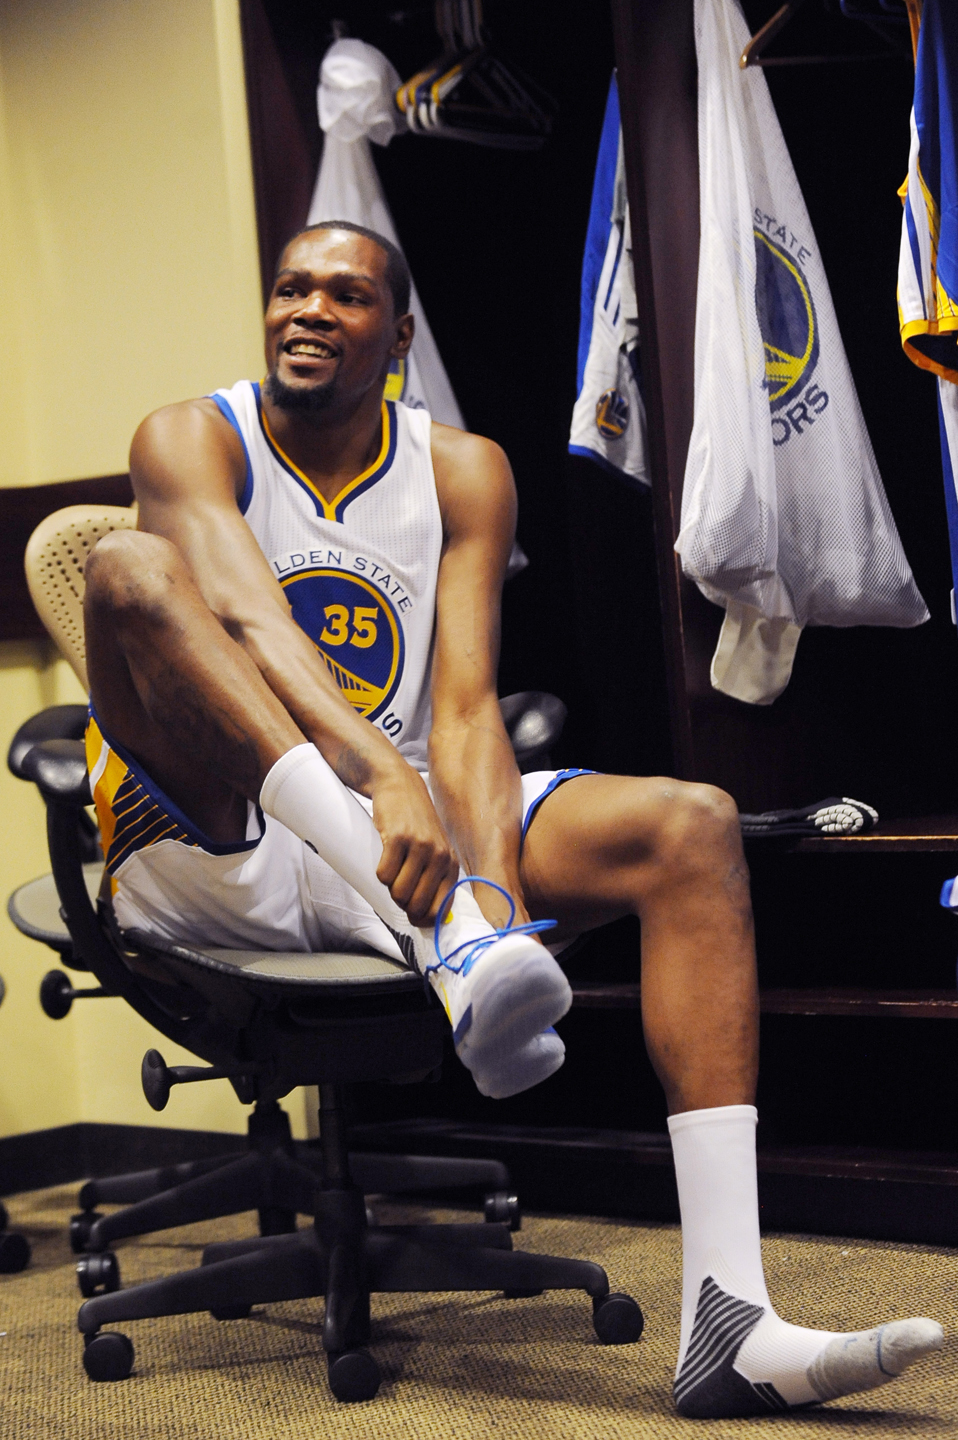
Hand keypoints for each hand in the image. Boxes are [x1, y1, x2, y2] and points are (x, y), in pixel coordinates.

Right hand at [371, 766, 459, 926]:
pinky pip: (383, 875)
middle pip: (416, 904)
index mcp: (451, 865)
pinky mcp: (399, 838)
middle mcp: (440, 857)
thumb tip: (427, 919)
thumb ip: (435, 879)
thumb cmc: (416, 823)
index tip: (411, 917)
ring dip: (389, 888)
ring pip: (398, 892)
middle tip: (396, 890)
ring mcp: (420, 846)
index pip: (440, 909)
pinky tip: (384, 858)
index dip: (422, 919)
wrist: (400, 785)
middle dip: (402, 904)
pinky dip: (379, 874)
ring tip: (392, 869)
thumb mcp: (434, 850)